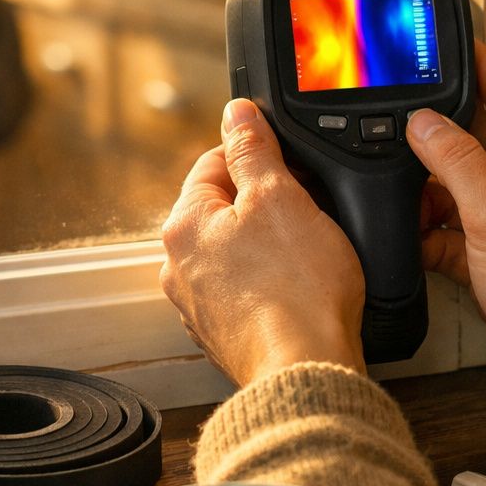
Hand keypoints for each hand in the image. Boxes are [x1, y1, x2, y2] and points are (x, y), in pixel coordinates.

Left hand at [160, 99, 365, 387]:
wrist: (305, 371)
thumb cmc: (296, 290)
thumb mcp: (280, 197)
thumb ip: (254, 149)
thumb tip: (238, 113)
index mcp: (183, 225)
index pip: (213, 164)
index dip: (258, 155)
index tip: (291, 165)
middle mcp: (178, 266)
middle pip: (223, 209)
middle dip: (266, 203)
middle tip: (307, 210)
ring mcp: (198, 305)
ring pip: (235, 251)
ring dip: (269, 245)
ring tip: (307, 253)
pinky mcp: (223, 334)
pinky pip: (246, 291)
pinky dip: (270, 284)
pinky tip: (299, 290)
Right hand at [407, 41, 485, 418]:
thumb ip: (457, 162)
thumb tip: (424, 122)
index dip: (480, 63)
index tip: (450, 42)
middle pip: (476, 138)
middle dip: (436, 130)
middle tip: (399, 115)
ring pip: (457, 186)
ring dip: (427, 189)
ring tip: (400, 188)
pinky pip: (451, 230)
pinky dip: (428, 231)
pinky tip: (412, 236)